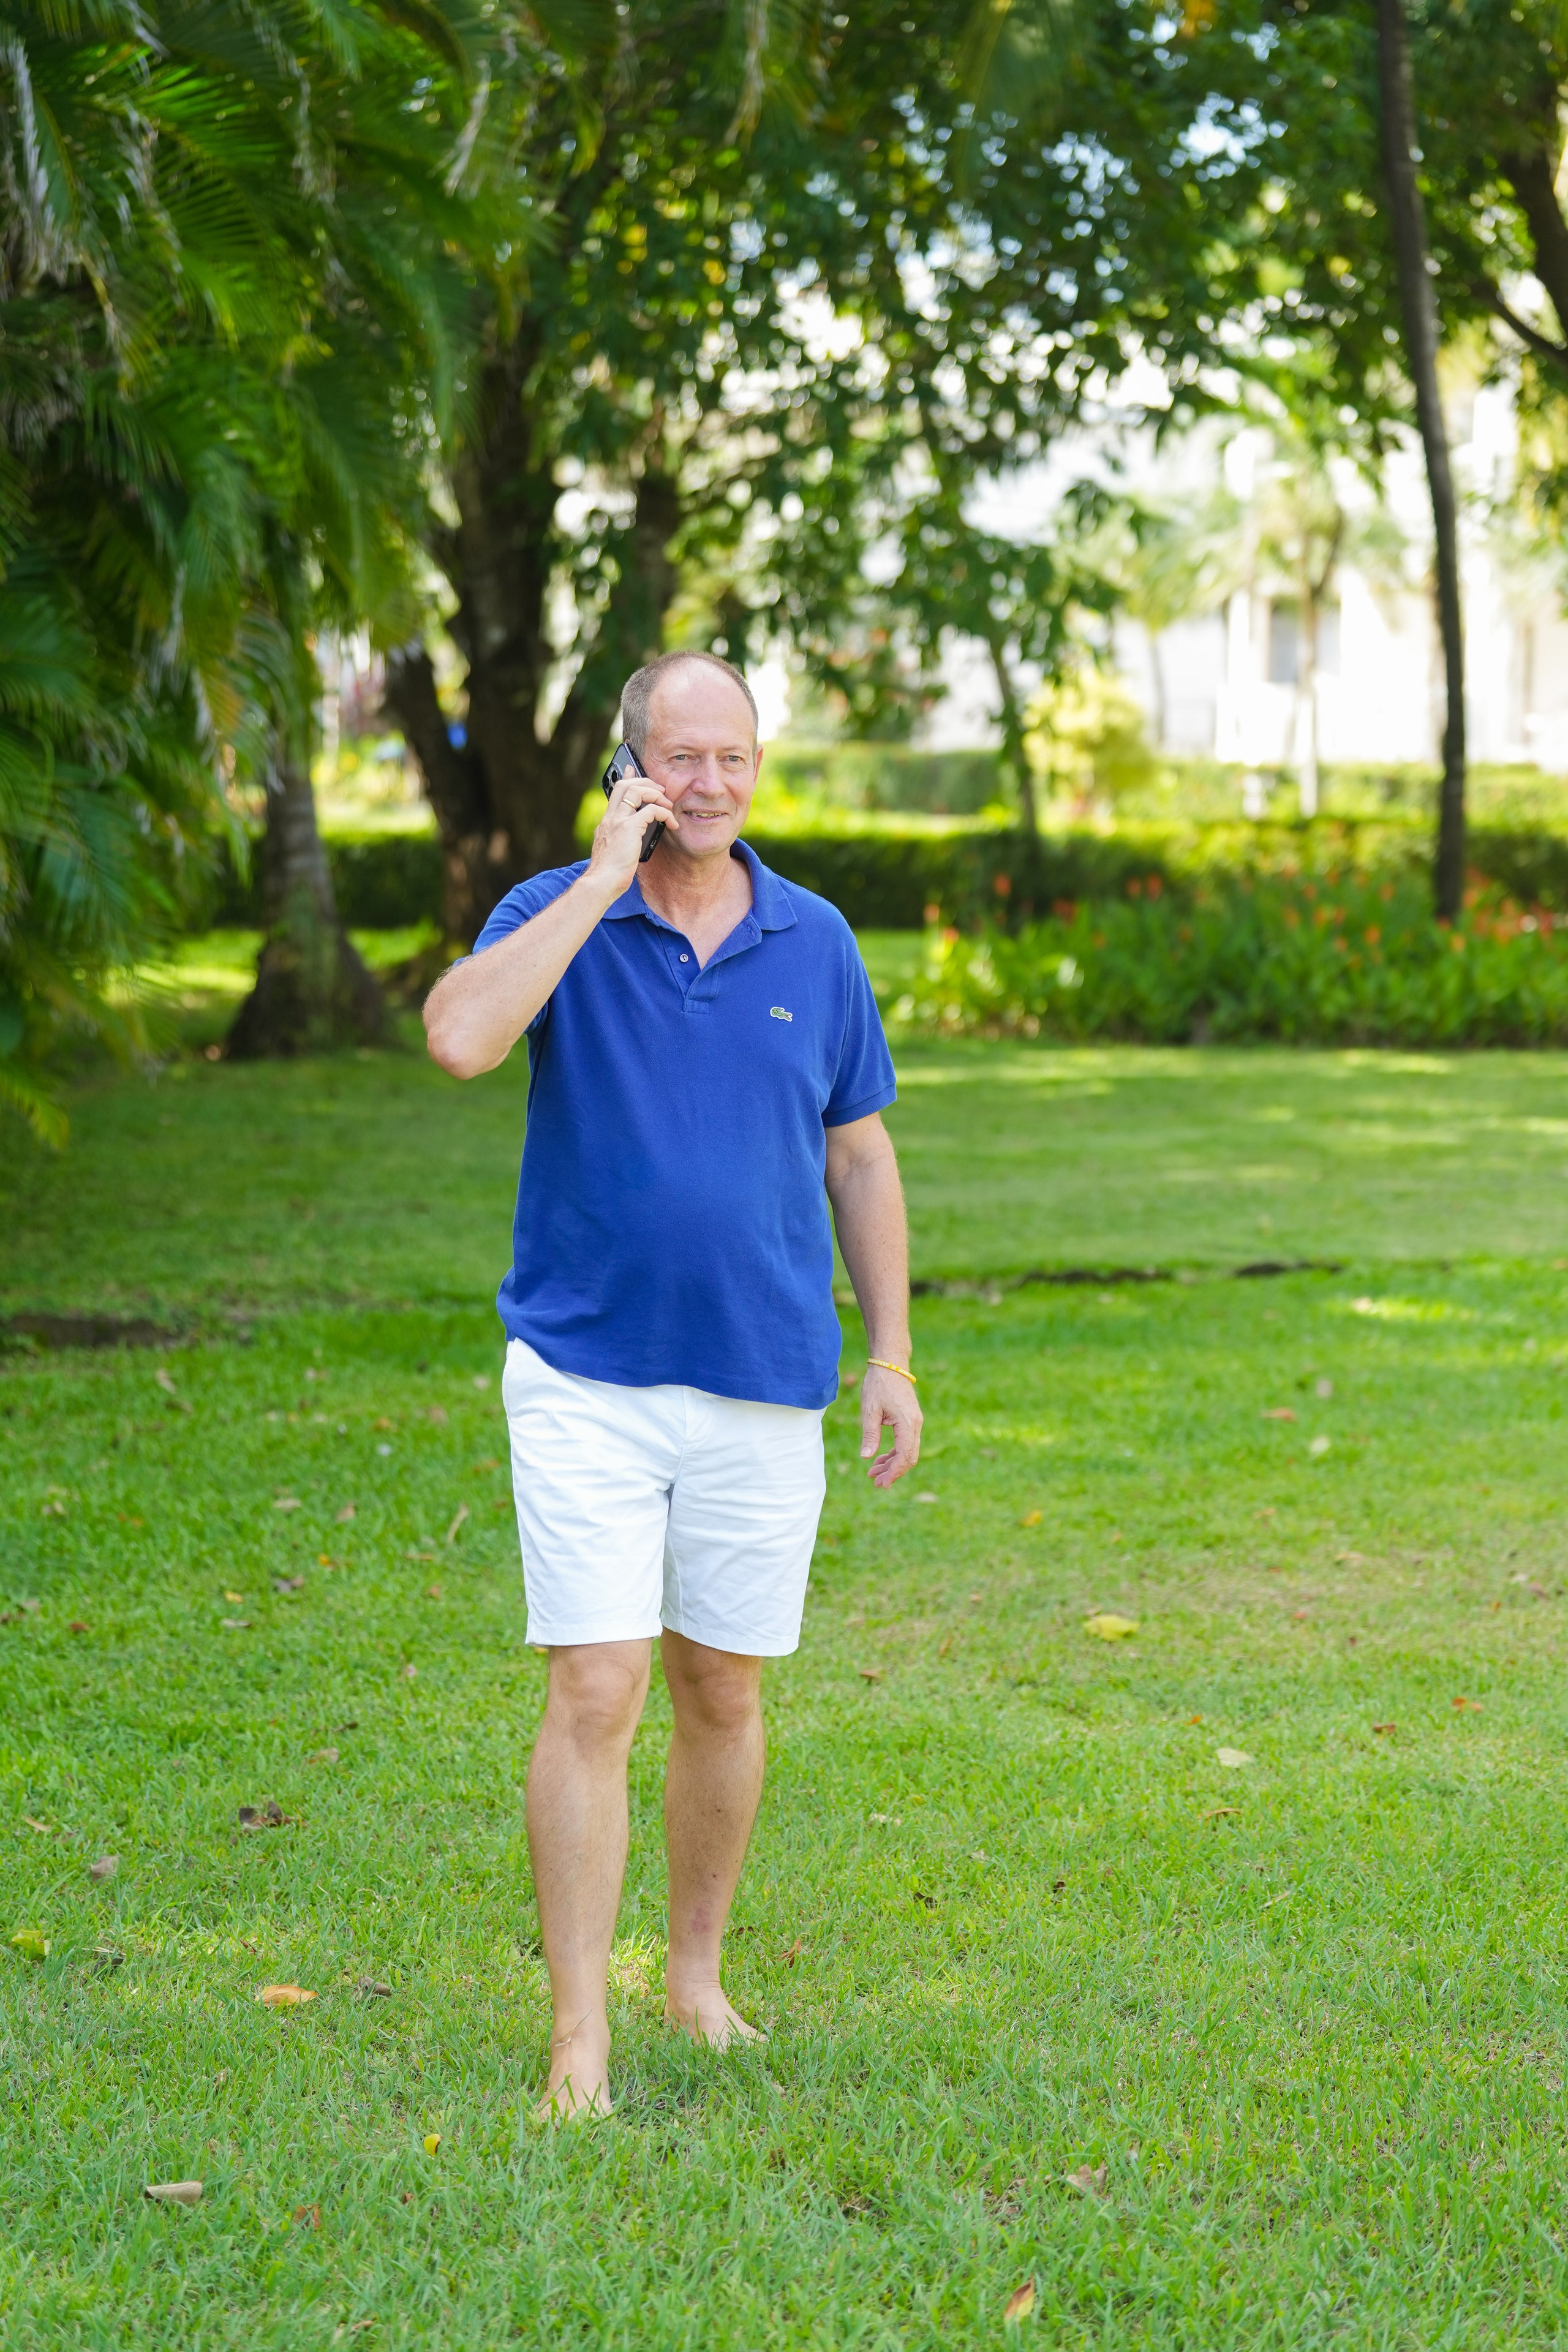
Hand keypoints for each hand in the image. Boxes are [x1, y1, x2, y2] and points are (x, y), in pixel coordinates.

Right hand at [586, 769, 677, 894]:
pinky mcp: (629, 828)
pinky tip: (671, 824)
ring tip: (669, 806)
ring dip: (657, 794)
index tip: (634, 770)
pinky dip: (664, 813)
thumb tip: (632, 841)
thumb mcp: (613, 852)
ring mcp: (618, 821)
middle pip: (625, 784)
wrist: (601, 883)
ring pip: (638, 791)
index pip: (615, 791)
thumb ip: (620, 841)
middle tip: (661, 790)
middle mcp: (610, 818)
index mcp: (606, 822)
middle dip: (646, 781)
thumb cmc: (608, 874)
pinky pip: (651, 810)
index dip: (626, 778)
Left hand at [859, 1362, 920, 1488]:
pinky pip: (905, 1443)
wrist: (890, 1364)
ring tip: (873, 1473)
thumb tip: (866, 1457)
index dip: (894, 1472)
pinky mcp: (910, 1421)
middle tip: (875, 1483)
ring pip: (907, 1452)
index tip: (881, 1483)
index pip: (905, 1456)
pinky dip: (894, 1453)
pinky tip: (879, 1459)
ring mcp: (915, 1423)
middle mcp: (915, 1425)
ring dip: (892, 1464)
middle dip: (893, 1472)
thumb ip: (870, 1434)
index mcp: (908, 1423)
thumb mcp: (870, 1410)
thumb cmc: (879, 1384)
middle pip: (909, 1458)